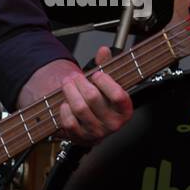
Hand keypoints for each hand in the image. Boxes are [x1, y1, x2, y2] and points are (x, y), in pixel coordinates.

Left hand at [19, 46, 133, 143]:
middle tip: (75, 77)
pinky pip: (69, 122)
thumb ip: (106, 66)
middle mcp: (113, 124)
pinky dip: (65, 110)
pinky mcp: (81, 138)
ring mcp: (97, 132)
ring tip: (67, 84)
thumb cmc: (102, 101)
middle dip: (80, 82)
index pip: (117, 95)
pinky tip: (66, 103)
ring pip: (79, 108)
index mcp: (125, 110)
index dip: (104, 81)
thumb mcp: (107, 85)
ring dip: (70, 92)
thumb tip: (103, 50)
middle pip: (93, 97)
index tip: (97, 74)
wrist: (92, 123)